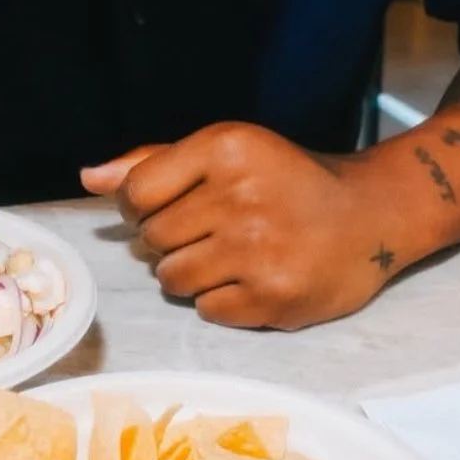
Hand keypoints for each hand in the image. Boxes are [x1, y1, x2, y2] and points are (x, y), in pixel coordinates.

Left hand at [81, 124, 401, 329]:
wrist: (372, 215)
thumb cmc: (288, 180)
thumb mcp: (227, 151)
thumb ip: (153, 163)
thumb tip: (88, 178)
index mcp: (225, 149)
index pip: (136, 193)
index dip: (140, 207)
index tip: (167, 208)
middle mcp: (240, 196)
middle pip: (153, 239)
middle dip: (171, 240)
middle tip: (213, 232)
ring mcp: (258, 250)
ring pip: (172, 279)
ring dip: (190, 274)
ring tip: (230, 257)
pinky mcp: (274, 296)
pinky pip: (207, 311)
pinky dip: (221, 301)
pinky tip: (252, 278)